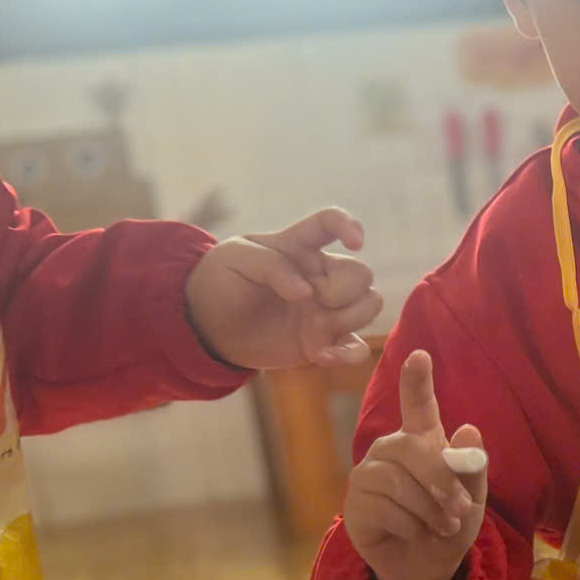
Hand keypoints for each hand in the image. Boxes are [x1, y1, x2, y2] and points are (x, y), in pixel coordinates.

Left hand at [184, 208, 380, 370]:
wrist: (209, 326)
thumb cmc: (222, 282)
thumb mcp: (236, 259)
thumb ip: (271, 266)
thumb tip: (307, 293)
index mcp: (298, 246)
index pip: (330, 223)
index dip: (349, 225)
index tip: (356, 242)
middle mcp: (320, 275)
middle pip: (361, 273)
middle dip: (342, 291)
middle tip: (309, 302)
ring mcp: (326, 309)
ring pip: (370, 304)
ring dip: (348, 318)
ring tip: (313, 329)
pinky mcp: (325, 340)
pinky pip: (357, 347)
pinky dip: (349, 354)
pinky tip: (323, 356)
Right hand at [342, 349, 489, 579]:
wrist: (424, 567)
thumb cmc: (448, 526)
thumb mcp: (472, 501)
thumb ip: (472, 469)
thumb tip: (469, 428)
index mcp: (423, 442)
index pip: (418, 406)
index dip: (417, 381)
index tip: (420, 355)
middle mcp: (392, 450)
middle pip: (411, 448)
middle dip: (440, 480)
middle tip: (460, 511)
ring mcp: (369, 473)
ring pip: (398, 480)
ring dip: (428, 508)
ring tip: (443, 526)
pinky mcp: (356, 500)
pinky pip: (385, 506)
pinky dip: (410, 524)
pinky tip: (413, 532)